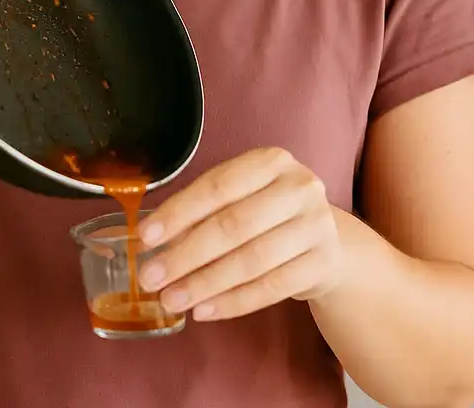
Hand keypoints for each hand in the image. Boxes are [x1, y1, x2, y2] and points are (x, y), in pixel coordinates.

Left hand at [136, 147, 343, 321]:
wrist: (327, 241)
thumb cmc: (270, 214)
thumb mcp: (242, 198)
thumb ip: (203, 213)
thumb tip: (155, 245)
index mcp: (272, 161)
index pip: (217, 186)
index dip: (178, 212)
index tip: (146, 237)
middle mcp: (299, 188)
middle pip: (233, 225)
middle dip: (186, 255)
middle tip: (150, 278)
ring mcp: (316, 226)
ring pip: (251, 260)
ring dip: (205, 284)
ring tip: (171, 299)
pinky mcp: (323, 263)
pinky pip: (271, 288)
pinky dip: (233, 302)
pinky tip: (203, 311)